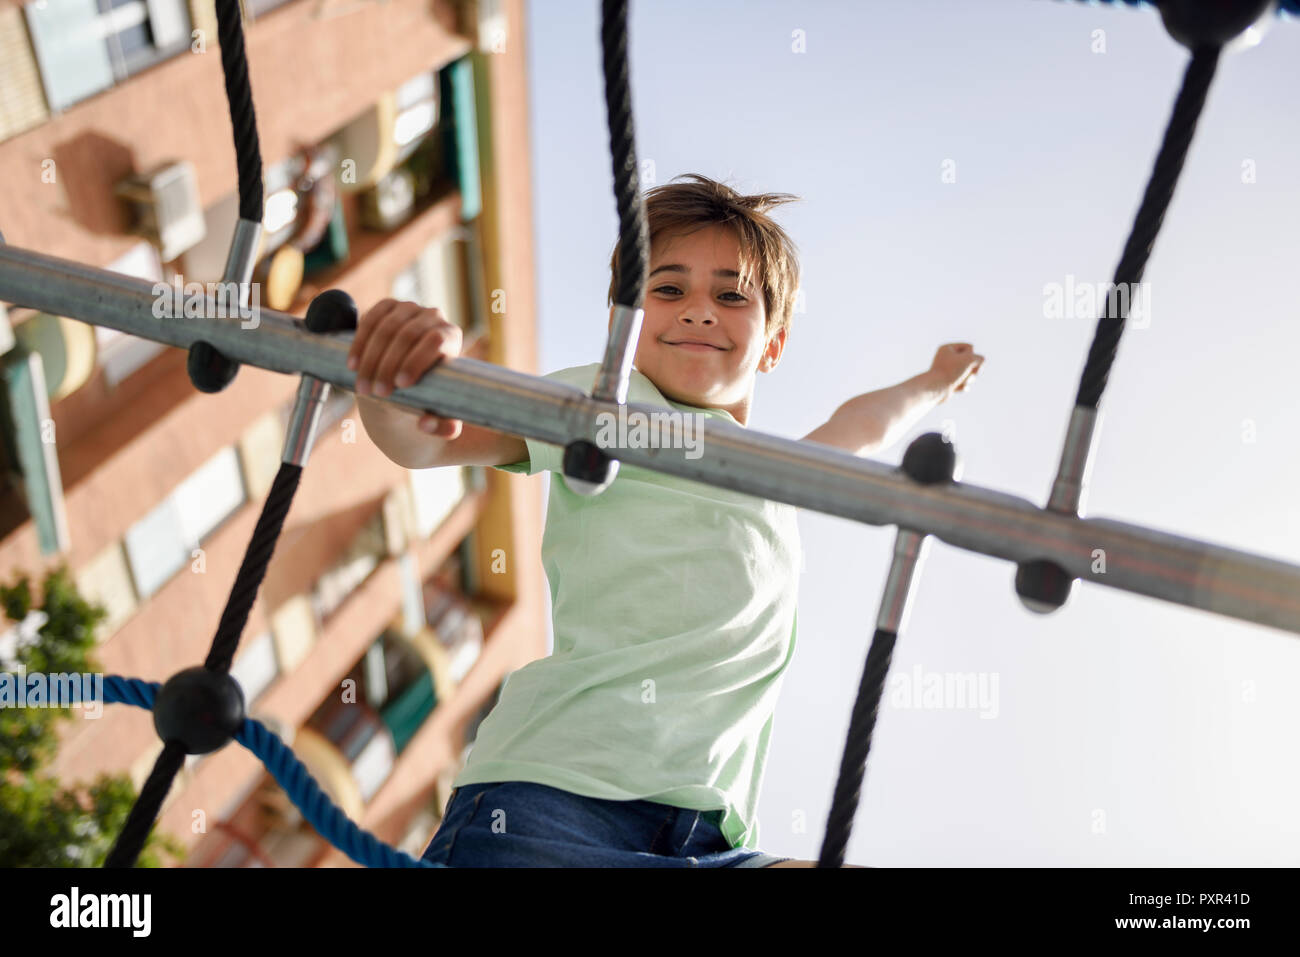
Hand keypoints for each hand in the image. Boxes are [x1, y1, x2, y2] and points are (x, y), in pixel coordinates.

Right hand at [347, 299, 463, 438]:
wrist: (404, 384)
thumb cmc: (427, 398)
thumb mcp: (440, 415)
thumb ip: (443, 426)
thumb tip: (427, 424)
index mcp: (451, 337)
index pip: (436, 340)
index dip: (417, 360)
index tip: (400, 385)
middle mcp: (433, 317)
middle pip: (409, 334)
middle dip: (389, 364)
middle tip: (376, 393)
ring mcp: (408, 309)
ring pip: (387, 327)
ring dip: (371, 358)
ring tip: (362, 388)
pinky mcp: (386, 307)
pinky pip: (370, 318)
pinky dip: (359, 342)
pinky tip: (352, 365)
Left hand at [929, 343, 983, 399]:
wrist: (935, 389)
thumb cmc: (950, 372)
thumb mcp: (969, 360)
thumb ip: (979, 358)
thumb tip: (979, 365)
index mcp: (947, 348)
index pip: (969, 347)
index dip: (971, 355)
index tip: (964, 362)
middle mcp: (946, 359)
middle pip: (971, 361)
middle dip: (972, 368)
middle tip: (968, 373)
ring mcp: (947, 371)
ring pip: (969, 372)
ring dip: (969, 378)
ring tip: (961, 382)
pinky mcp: (949, 383)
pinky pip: (964, 383)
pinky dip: (963, 386)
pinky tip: (957, 388)